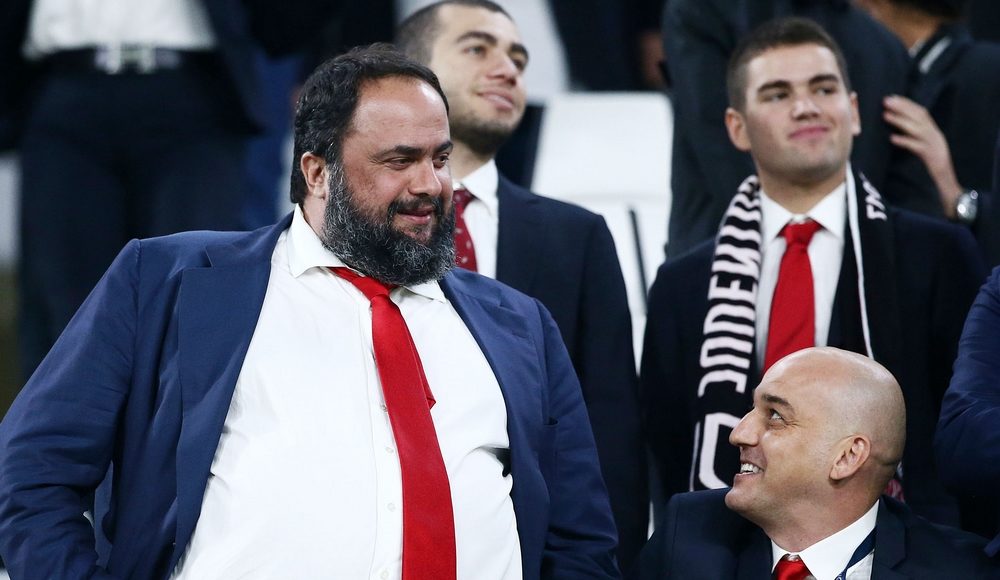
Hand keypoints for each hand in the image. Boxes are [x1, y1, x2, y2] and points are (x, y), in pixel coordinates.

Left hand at [883, 94, 961, 217]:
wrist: (947, 186)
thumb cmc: (932, 169)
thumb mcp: (923, 150)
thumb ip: (914, 139)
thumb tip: (894, 132)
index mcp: (934, 132)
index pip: (921, 112)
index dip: (906, 104)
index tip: (891, 98)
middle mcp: (936, 135)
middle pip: (920, 116)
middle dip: (902, 107)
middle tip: (885, 101)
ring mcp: (935, 146)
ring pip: (918, 129)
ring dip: (901, 121)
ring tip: (885, 115)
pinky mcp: (932, 158)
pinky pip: (918, 147)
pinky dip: (905, 142)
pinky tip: (892, 139)